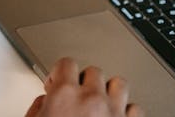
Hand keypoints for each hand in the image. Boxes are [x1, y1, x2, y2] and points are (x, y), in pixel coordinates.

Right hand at [25, 58, 143, 116]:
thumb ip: (38, 106)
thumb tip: (44, 101)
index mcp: (65, 94)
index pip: (66, 63)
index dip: (60, 72)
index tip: (57, 81)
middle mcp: (91, 99)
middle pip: (93, 71)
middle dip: (84, 81)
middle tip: (76, 95)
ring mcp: (113, 112)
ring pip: (119, 84)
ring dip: (109, 91)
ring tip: (99, 100)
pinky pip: (136, 108)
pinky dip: (127, 110)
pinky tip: (116, 115)